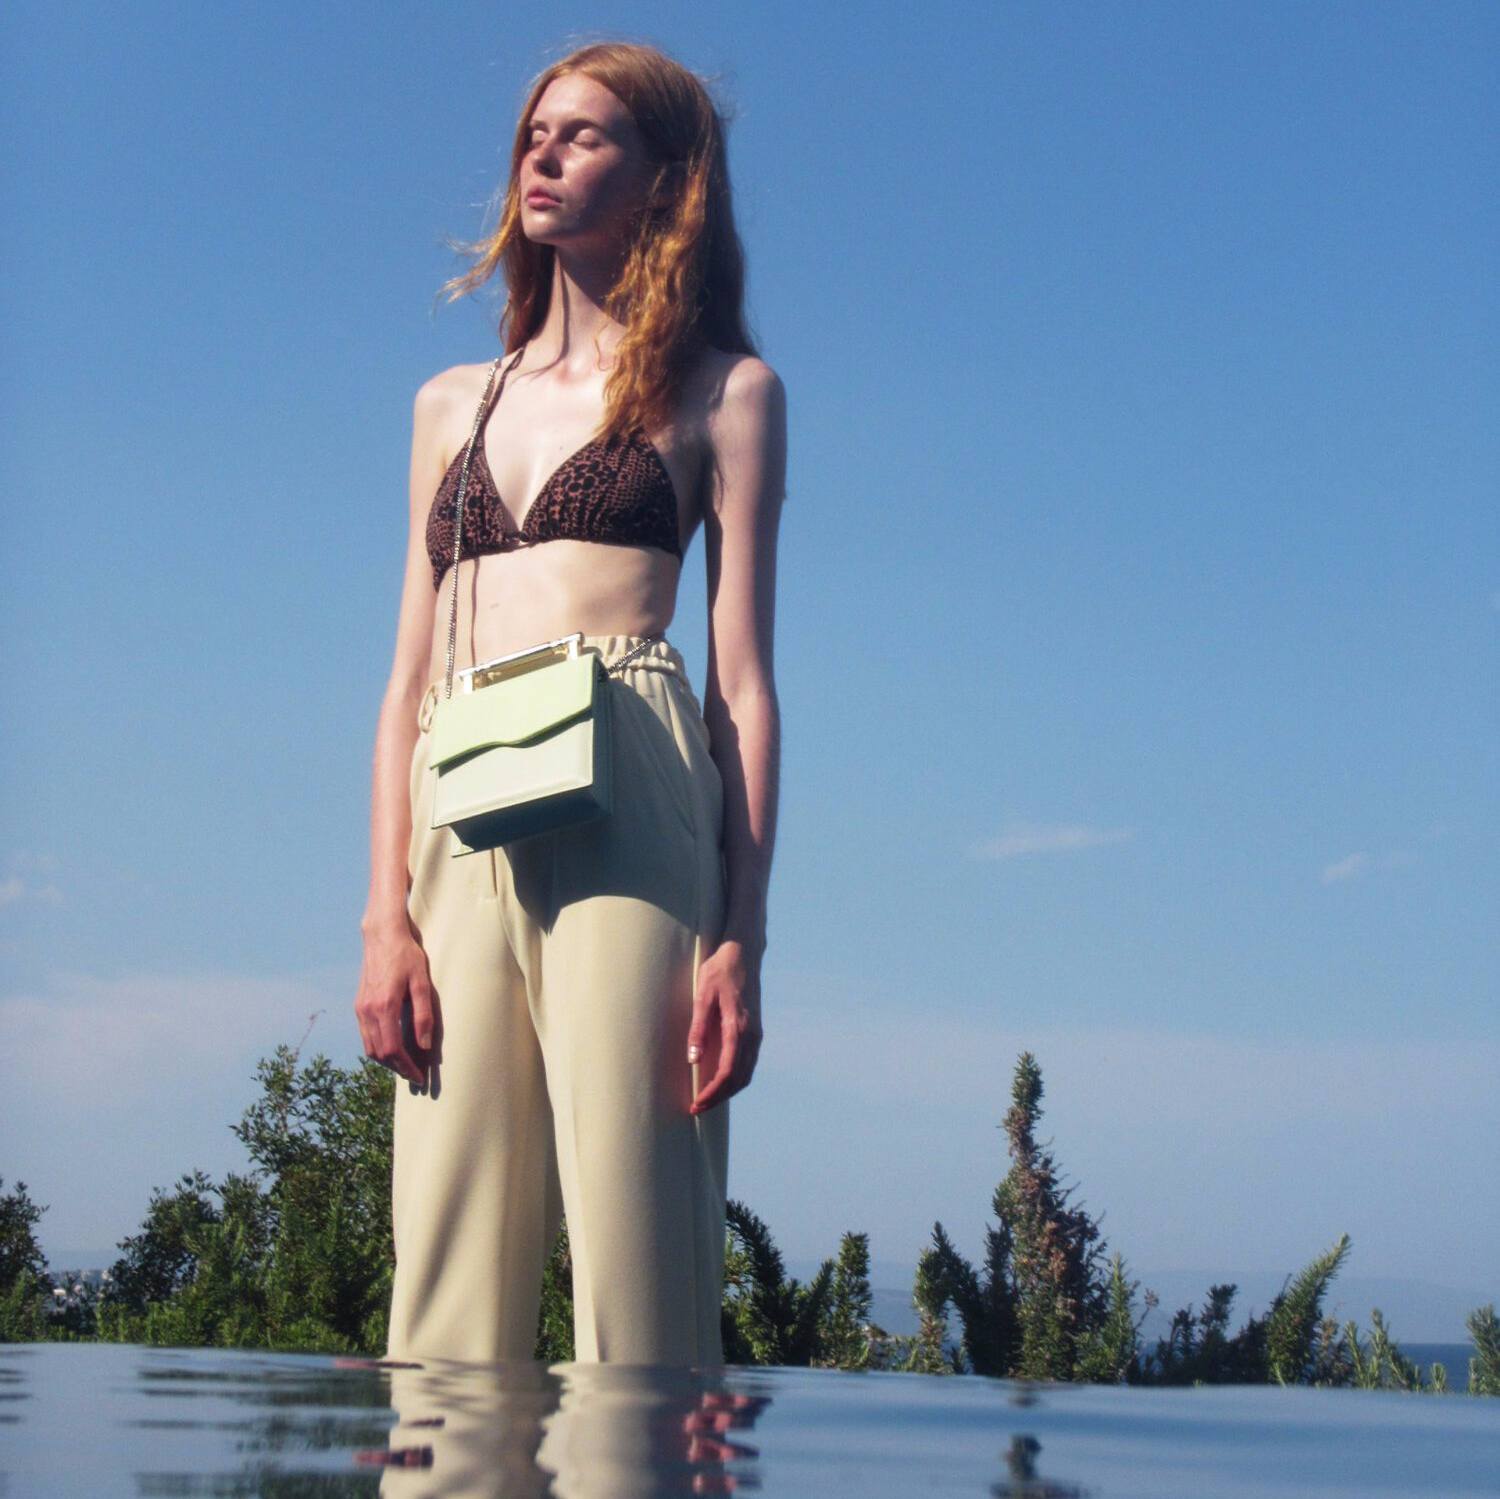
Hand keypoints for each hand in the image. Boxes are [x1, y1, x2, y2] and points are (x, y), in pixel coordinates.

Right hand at [355, 918, 439, 1087]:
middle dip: (397, 1068)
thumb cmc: (406, 955)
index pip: (393, 1050)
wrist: (382, 935)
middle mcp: (368, 1011)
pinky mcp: (359, 1004)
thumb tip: (425, 1045)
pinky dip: (377, 1047)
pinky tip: (392, 1046)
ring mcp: (360, 1008)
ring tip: (405, 1065)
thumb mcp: (421, 983)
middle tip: (414, 1075)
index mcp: (384, 1007)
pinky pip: (365, 1035)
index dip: (406, 1067)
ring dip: (386, 1060)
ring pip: (369, 1047)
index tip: (419, 1076)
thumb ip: (423, 1015)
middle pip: (379, 1053)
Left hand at [687, 939, 762, 1113]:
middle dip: (718, 1097)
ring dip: (728, 1091)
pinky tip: (722, 1081)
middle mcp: (752, 1035)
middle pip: (739, 1079)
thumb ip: (698, 1028)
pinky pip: (749, 1063)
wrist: (743, 953)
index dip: (712, 1092)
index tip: (696, 1104)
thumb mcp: (703, 996)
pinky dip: (736, 1079)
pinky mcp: (755, 1030)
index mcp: (738, 1028)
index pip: (728, 1072)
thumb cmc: (719, 971)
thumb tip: (692, 1060)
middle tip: (697, 1108)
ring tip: (707, 1099)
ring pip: (746, 1074)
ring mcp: (756, 1034)